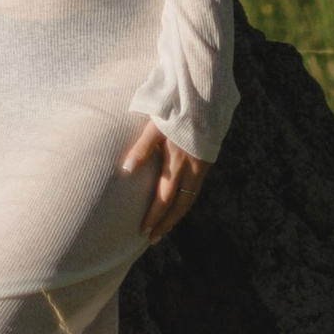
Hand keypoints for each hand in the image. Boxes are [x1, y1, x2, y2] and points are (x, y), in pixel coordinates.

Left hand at [120, 118, 207, 242]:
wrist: (205, 94)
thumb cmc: (175, 107)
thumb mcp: (155, 125)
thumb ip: (142, 148)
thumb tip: (126, 169)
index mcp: (177, 159)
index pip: (165, 196)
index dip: (155, 216)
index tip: (144, 230)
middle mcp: (192, 166)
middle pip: (179, 203)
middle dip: (166, 223)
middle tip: (152, 239)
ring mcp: (202, 164)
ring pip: (190, 198)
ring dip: (177, 215)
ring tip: (164, 228)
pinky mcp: (207, 160)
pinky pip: (196, 187)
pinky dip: (186, 200)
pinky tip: (179, 204)